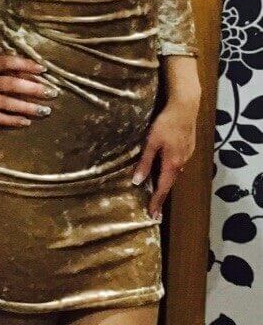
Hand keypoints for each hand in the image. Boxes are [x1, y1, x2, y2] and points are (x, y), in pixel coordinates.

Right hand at [0, 51, 58, 126]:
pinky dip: (12, 120)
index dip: (27, 65)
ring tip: (45, 111)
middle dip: (35, 89)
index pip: (10, 63)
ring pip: (9, 103)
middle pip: (14, 85)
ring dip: (28, 107)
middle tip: (52, 93)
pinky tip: (26, 123)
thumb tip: (11, 53)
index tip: (43, 69)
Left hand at [131, 98, 198, 218]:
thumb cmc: (166, 123)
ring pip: (174, 174)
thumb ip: (145, 162)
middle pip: (170, 183)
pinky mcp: (188, 148)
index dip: (157, 202)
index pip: (163, 188)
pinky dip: (170, 173)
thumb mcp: (151, 142)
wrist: (186, 107)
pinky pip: (177, 165)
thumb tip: (137, 182)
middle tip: (154, 211)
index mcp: (172, 163)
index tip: (153, 216)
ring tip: (157, 194)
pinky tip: (165, 172)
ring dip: (166, 185)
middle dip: (161, 197)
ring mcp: (187, 155)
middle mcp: (182, 163)